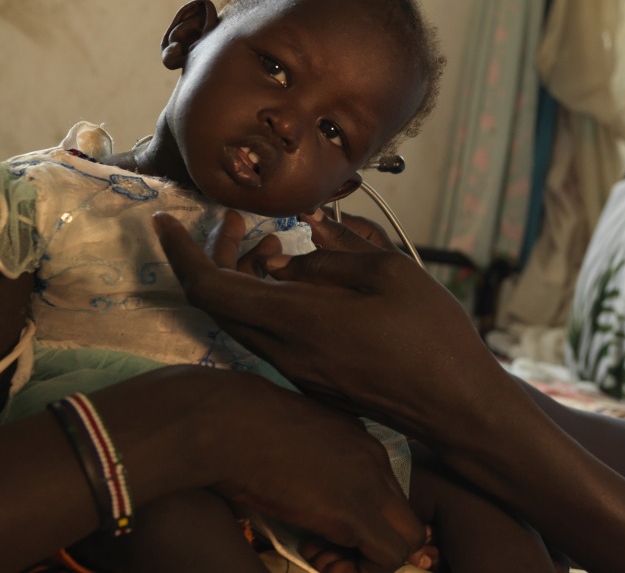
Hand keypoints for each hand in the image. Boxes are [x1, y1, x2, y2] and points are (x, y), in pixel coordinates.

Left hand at [152, 211, 493, 443]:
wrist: (455, 408)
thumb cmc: (432, 338)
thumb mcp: (392, 275)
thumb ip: (339, 252)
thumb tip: (306, 234)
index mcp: (297, 321)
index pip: (211, 288)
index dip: (181, 253)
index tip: (165, 222)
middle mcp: (285, 352)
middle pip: (222, 304)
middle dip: (218, 257)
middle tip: (239, 223)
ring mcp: (298, 371)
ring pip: (247, 321)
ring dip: (248, 281)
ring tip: (279, 247)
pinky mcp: (315, 380)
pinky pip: (272, 336)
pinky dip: (271, 303)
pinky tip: (306, 284)